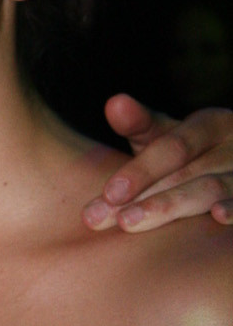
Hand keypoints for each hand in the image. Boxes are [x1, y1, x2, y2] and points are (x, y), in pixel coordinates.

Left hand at [83, 94, 232, 230]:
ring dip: (170, 206)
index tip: (109, 193)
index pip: (173, 147)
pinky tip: (218, 215)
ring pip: (211, 189)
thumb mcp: (170, 136)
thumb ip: (141, 124)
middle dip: (143, 197)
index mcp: (213, 124)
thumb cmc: (194, 156)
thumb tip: (114, 103)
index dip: (140, 170)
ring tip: (130, 223)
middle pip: (187, 171)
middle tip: (107, 218)